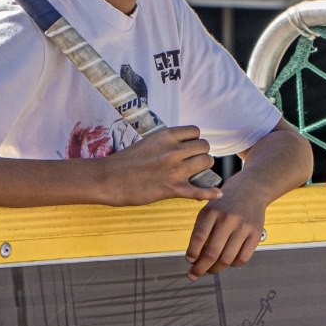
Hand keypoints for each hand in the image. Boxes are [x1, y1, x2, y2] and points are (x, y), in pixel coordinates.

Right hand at [96, 126, 222, 206]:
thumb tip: (181, 146)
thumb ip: (166, 142)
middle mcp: (173, 150)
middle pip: (204, 147)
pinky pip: (199, 191)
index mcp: (166, 136)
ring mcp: (174, 170)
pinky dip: (210, 193)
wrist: (108, 179)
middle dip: (202, 153)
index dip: (195, 140)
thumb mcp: (147, 142)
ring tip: (197, 174)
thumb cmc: (124, 162)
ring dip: (204, 169)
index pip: (195, 131)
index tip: (190, 148)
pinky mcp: (172, 189)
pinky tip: (217, 194)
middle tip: (194, 162)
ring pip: (206, 163)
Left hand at [186, 184, 266, 278]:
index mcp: (212, 211)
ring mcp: (243, 227)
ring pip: (227, 259)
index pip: (199, 237)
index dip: (192, 253)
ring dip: (215, 269)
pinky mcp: (256, 234)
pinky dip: (233, 265)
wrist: (251, 189)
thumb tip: (194, 259)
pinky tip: (227, 262)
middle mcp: (228, 219)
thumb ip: (201, 232)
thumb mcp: (209, 210)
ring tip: (209, 270)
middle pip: (212, 252)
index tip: (189, 261)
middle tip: (194, 274)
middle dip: (200, 268)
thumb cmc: (225, 204)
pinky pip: (243, 258)